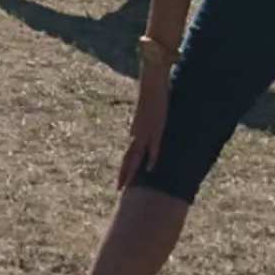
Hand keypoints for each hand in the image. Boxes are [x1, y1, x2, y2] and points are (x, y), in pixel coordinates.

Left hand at [117, 71, 169, 188]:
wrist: (151, 84)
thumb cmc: (150, 95)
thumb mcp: (145, 114)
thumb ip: (144, 123)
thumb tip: (144, 130)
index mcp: (135, 132)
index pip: (128, 154)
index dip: (125, 168)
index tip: (122, 180)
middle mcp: (137, 134)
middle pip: (128, 158)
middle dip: (124, 175)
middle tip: (119, 190)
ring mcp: (145, 132)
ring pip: (136, 156)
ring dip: (131, 172)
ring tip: (127, 186)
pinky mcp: (156, 129)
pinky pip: (153, 148)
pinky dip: (151, 159)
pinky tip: (149, 170)